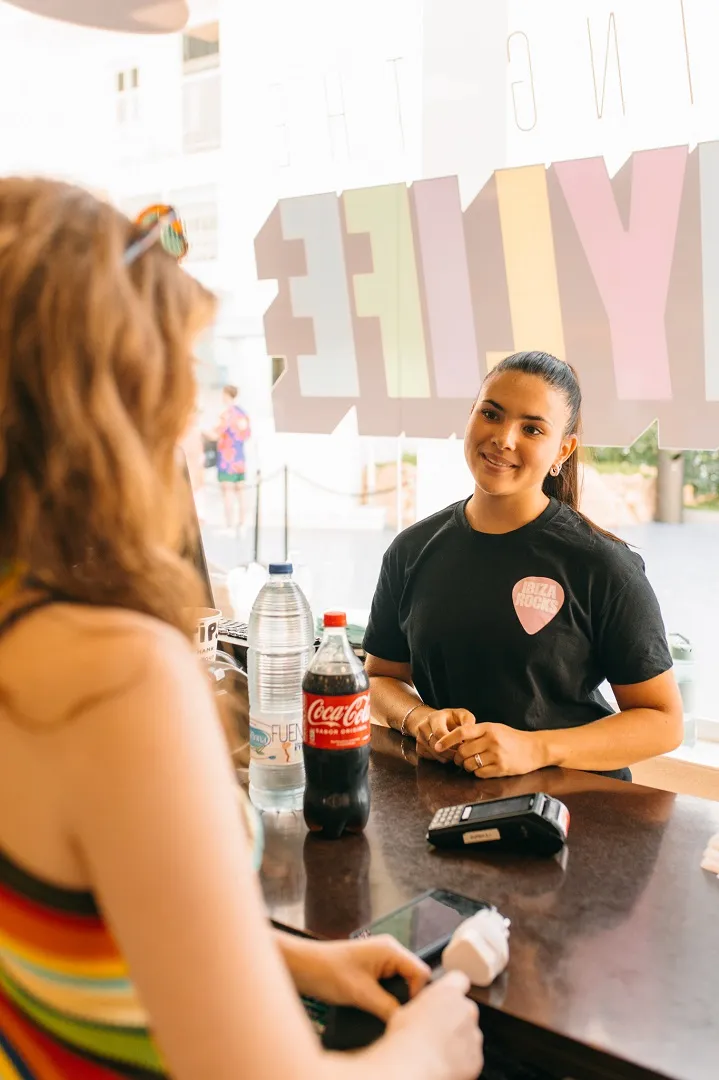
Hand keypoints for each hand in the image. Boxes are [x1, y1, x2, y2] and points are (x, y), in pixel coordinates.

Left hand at [297, 936, 429, 1020]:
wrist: (303, 967)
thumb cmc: (328, 972)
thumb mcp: (361, 994)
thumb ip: (387, 1007)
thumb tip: (404, 1020)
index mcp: (390, 950)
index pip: (420, 972)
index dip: (417, 994)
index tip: (404, 1012)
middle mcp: (388, 951)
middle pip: (413, 977)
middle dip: (407, 997)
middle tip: (395, 1015)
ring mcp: (380, 959)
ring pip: (401, 982)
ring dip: (395, 998)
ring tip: (384, 1012)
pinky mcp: (371, 969)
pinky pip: (389, 984)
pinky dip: (386, 997)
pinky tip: (377, 1008)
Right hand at [385, 971, 482, 1079]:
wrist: (414, 1068)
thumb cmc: (406, 1039)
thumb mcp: (404, 1010)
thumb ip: (422, 1005)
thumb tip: (421, 1011)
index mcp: (448, 992)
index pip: (459, 979)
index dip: (453, 988)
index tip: (447, 997)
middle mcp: (466, 1010)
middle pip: (464, 1008)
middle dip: (454, 1017)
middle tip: (436, 1029)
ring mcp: (474, 1034)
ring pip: (468, 1033)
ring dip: (458, 1039)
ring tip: (437, 1049)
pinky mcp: (476, 1058)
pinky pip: (471, 1056)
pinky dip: (461, 1060)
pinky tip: (443, 1062)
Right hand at [413, 708, 475, 763]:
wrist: (433, 721)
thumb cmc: (451, 719)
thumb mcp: (461, 714)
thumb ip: (467, 720)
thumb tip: (471, 730)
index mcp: (434, 717)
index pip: (440, 733)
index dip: (452, 742)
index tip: (462, 745)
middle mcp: (423, 727)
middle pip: (436, 745)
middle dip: (451, 751)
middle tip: (461, 753)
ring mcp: (419, 738)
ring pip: (434, 753)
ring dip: (448, 756)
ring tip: (457, 754)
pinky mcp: (418, 748)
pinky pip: (431, 758)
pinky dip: (441, 758)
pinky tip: (448, 754)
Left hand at [435, 722, 546, 777]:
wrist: (535, 748)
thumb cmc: (513, 738)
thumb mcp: (495, 728)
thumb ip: (477, 732)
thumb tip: (456, 739)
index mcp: (488, 728)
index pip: (461, 732)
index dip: (446, 739)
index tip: (436, 745)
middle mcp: (491, 741)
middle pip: (462, 751)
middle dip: (457, 757)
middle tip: (459, 758)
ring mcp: (496, 755)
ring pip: (469, 764)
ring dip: (466, 766)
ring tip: (472, 763)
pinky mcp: (501, 769)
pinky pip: (479, 773)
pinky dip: (477, 772)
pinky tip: (482, 768)